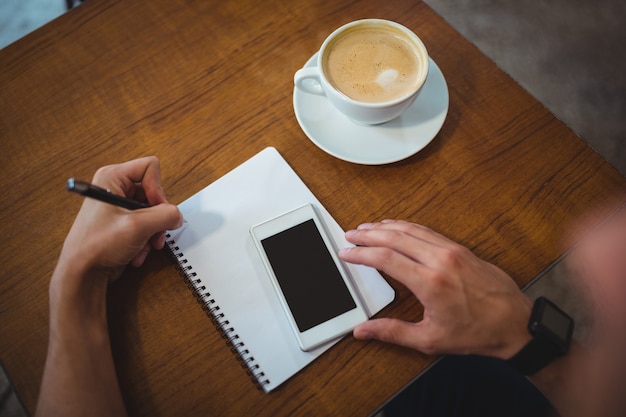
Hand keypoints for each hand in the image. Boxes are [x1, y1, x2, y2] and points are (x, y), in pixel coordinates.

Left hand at [58, 156, 182, 283]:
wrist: (83, 273)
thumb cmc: (96, 246)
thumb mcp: (138, 226)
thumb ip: (166, 215)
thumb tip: (177, 216)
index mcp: (112, 177)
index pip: (150, 167)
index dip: (157, 188)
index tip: (154, 208)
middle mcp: (115, 187)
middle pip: (154, 191)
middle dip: (157, 215)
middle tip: (154, 231)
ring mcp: (119, 205)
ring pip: (153, 210)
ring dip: (153, 231)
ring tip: (145, 245)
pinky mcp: (122, 221)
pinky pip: (147, 223)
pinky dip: (146, 238)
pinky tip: (138, 251)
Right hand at [339, 220, 531, 358]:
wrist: (515, 324)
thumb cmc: (478, 333)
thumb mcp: (430, 340)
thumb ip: (392, 332)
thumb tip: (363, 331)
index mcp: (430, 283)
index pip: (385, 258)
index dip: (361, 254)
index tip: (346, 253)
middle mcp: (440, 261)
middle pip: (395, 237)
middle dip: (368, 235)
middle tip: (350, 235)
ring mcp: (452, 251)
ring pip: (410, 229)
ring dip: (385, 227)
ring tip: (366, 228)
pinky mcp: (460, 249)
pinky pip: (427, 231)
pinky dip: (406, 226)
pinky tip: (396, 227)